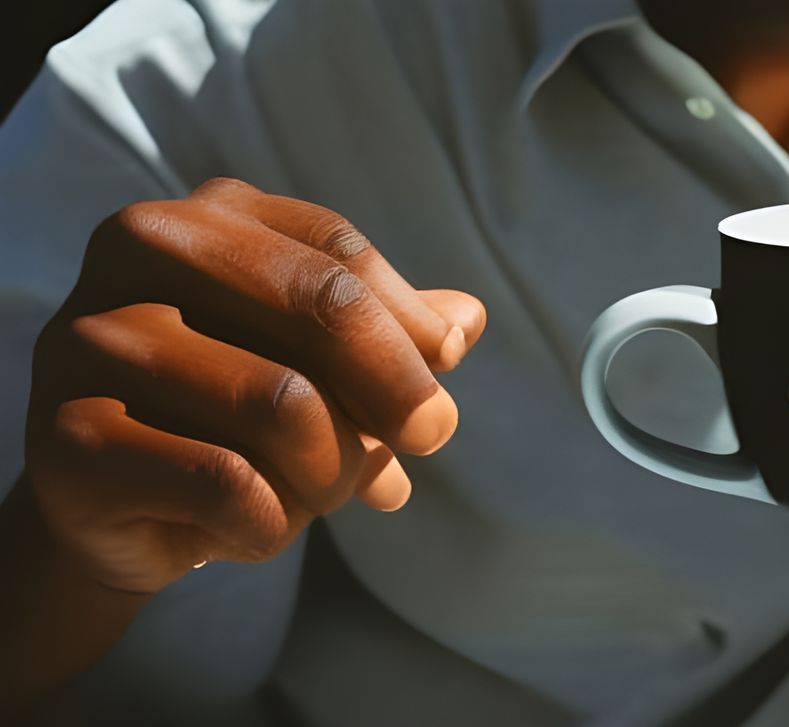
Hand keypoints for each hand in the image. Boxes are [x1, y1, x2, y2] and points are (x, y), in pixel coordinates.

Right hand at [22, 178, 486, 594]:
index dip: (413, 324)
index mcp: (205, 217)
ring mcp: (91, 340)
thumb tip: (468, 319)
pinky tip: (257, 530)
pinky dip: (272, 523)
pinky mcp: (67, 437)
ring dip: (335, 470)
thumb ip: (391, 335)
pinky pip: (228, 482)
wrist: (114, 510)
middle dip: (396, 389)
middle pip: (324, 309)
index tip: (449, 374)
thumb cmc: (230, 417)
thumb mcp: (317, 365)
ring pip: (284, 406)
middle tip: (429, 438)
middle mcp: (138, 253)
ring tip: (325, 493)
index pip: (340, 255)